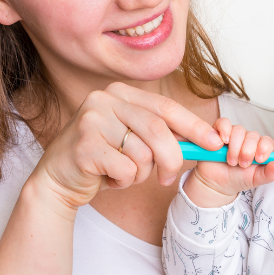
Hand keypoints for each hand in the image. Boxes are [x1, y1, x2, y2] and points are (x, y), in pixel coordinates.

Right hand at [27, 82, 224, 216]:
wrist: (58, 179)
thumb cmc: (103, 159)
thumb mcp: (133, 139)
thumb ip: (161, 134)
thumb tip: (206, 140)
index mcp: (120, 93)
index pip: (166, 107)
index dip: (194, 126)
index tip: (214, 143)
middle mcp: (104, 99)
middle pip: (158, 130)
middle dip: (172, 158)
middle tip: (168, 177)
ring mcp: (92, 120)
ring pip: (143, 153)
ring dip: (141, 173)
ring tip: (123, 173)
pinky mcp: (84, 145)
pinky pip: (126, 170)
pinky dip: (124, 182)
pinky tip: (108, 178)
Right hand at [183, 118, 273, 207]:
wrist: (216, 183)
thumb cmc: (237, 179)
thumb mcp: (254, 179)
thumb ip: (268, 174)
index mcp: (259, 149)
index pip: (267, 141)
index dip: (264, 148)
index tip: (259, 159)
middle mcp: (247, 139)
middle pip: (253, 135)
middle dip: (248, 151)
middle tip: (242, 164)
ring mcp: (233, 134)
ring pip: (239, 130)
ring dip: (235, 147)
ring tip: (231, 161)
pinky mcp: (219, 132)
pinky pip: (223, 122)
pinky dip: (224, 130)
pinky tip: (223, 142)